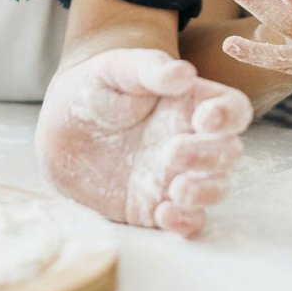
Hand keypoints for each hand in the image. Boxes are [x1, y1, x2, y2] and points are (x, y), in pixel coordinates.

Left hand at [36, 48, 251, 237]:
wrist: (57, 130)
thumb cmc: (92, 89)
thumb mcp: (115, 68)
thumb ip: (148, 68)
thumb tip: (183, 73)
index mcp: (192, 103)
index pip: (233, 109)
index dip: (229, 115)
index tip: (204, 118)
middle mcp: (193, 141)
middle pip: (229, 152)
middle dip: (210, 156)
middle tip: (173, 151)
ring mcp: (177, 175)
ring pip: (216, 189)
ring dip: (205, 193)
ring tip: (175, 189)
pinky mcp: (157, 205)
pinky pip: (189, 221)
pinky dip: (185, 222)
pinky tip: (163, 214)